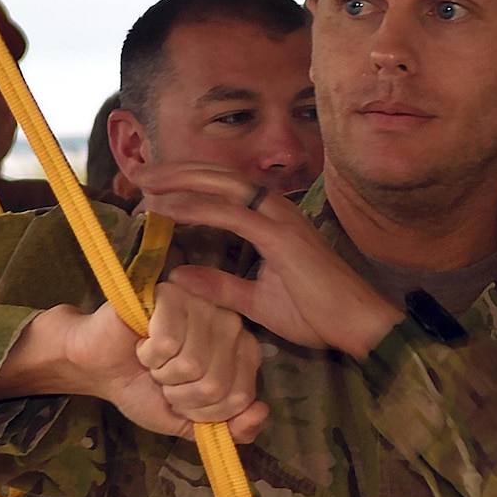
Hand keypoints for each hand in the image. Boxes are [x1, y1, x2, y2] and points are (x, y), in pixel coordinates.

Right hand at [0, 289, 267, 442]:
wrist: (101, 368)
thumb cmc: (147, 390)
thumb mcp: (190, 422)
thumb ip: (229, 428)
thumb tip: (260, 412)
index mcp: (243, 353)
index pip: (240, 397)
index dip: (202, 411)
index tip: (182, 399)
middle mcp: (231, 326)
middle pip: (216, 384)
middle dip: (179, 395)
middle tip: (163, 379)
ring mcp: (204, 306)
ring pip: (192, 365)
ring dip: (162, 374)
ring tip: (154, 361)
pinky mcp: (174, 295)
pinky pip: (168, 343)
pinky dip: (148, 355)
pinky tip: (143, 343)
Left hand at [136, 162, 402, 356]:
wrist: (359, 325)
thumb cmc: (319, 314)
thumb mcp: (257, 302)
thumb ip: (221, 286)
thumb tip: (179, 277)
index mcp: (274, 221)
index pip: (225, 190)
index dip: (188, 184)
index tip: (152, 190)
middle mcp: (278, 211)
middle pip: (219, 176)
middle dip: (176, 171)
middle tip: (137, 172)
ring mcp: (281, 220)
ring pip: (222, 184)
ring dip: (179, 180)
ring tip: (144, 181)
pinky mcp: (282, 237)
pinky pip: (229, 213)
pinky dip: (194, 207)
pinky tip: (166, 207)